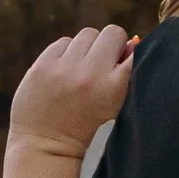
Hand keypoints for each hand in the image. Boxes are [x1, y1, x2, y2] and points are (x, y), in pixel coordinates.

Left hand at [8, 25, 136, 158]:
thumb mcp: (113, 104)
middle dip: (109, 46)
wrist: (44, 145)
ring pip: (87, 34)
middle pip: (112, 33)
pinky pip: (63, 42)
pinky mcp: (42, 65)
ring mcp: (64, 68)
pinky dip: (65, 54)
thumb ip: (125, 74)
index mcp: (113, 87)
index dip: (129, 54)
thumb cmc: (84, 123)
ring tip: (79, 70)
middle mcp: (90, 74)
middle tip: (100, 65)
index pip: (135, 50)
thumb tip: (132, 41)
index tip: (123, 63)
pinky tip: (62, 73)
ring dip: (87, 48)